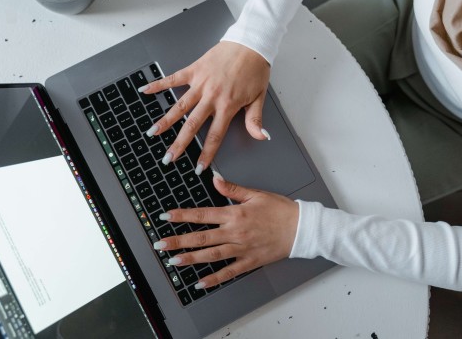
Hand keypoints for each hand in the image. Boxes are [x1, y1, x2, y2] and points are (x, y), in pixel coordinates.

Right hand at [139, 41, 270, 172]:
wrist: (250, 43)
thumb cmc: (255, 69)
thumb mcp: (259, 97)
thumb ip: (255, 119)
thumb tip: (260, 137)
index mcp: (228, 105)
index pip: (215, 135)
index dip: (206, 153)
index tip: (198, 167)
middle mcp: (211, 96)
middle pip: (192, 125)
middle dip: (179, 144)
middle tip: (168, 157)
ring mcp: (201, 83)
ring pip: (180, 106)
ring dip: (165, 121)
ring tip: (153, 133)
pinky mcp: (194, 70)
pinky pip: (174, 78)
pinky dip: (159, 84)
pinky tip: (145, 91)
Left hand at [153, 173, 298, 288]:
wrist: (301, 228)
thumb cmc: (281, 210)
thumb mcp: (256, 194)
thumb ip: (232, 189)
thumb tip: (215, 178)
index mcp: (234, 214)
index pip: (202, 215)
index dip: (182, 215)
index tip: (165, 217)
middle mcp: (235, 233)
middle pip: (201, 238)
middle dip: (178, 241)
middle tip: (160, 245)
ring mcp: (241, 249)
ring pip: (211, 255)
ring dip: (190, 259)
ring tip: (173, 261)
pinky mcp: (250, 262)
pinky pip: (229, 272)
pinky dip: (214, 279)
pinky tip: (200, 282)